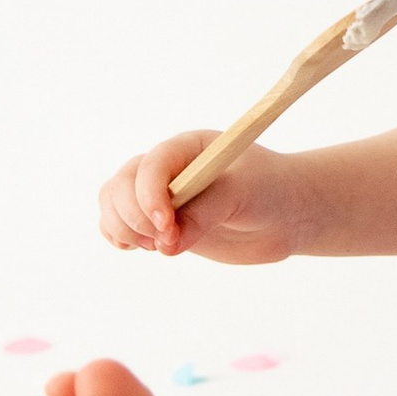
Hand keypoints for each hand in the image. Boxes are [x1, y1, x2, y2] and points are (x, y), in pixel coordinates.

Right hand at [97, 134, 307, 264]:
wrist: (283, 214)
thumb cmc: (269, 190)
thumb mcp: (242, 194)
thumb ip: (204, 214)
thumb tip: (166, 245)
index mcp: (187, 147)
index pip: (151, 165)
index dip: (150, 195)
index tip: (166, 224)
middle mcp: (167, 168)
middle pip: (122, 185)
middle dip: (135, 217)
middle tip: (167, 241)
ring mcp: (158, 195)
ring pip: (112, 204)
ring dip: (124, 229)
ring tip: (159, 246)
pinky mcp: (157, 222)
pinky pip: (117, 224)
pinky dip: (118, 237)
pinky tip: (139, 247)